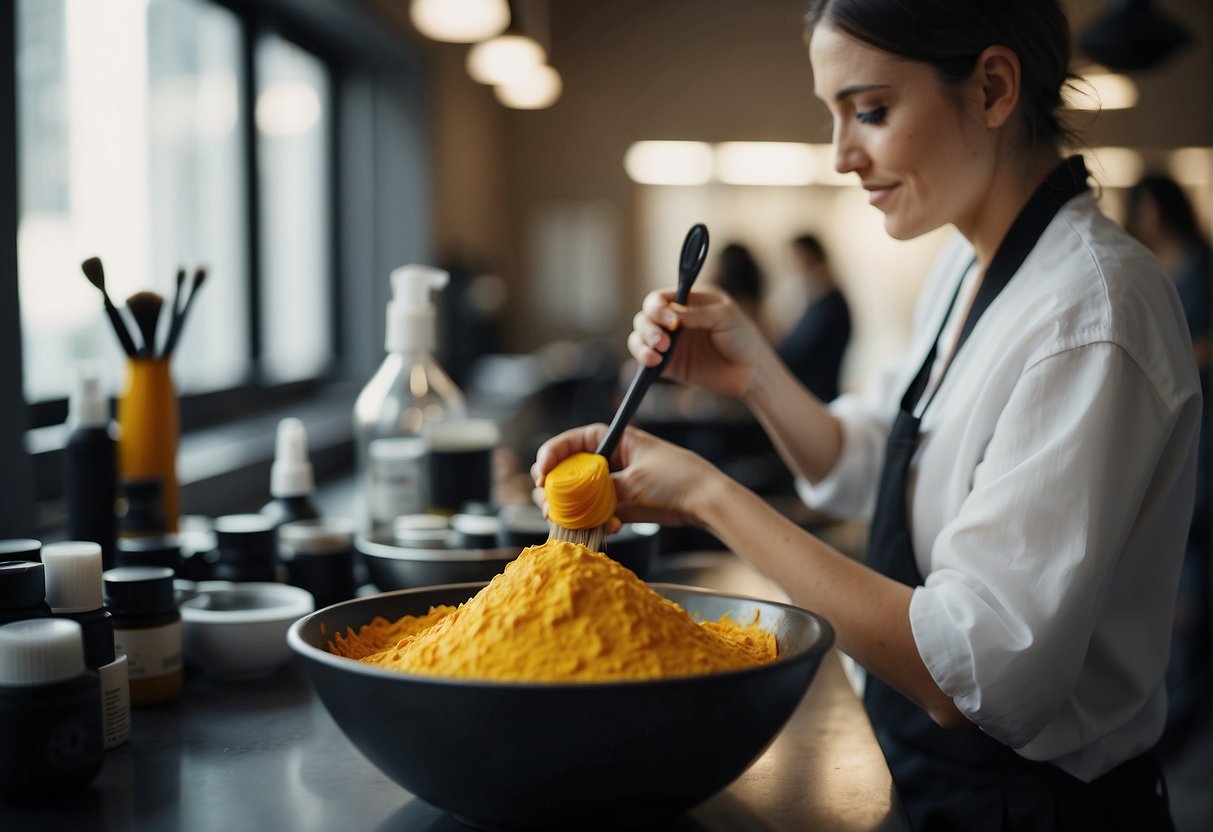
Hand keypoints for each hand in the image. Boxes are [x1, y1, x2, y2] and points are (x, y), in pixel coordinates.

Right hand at [532, 423, 720, 527]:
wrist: (707, 500)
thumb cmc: (676, 479)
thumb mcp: (634, 483)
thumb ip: (599, 491)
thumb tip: (569, 503)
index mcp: (612, 439)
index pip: (570, 442)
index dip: (550, 456)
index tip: (542, 475)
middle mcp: (608, 459)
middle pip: (567, 470)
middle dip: (554, 489)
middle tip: (548, 507)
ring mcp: (612, 482)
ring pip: (578, 494)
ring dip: (570, 509)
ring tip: (566, 522)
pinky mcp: (620, 503)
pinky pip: (595, 511)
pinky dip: (594, 521)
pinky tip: (610, 528)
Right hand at [628, 287, 770, 399]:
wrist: (751, 373)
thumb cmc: (744, 339)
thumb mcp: (726, 317)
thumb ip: (698, 313)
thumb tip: (672, 313)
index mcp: (689, 302)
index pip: (661, 298)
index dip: (658, 307)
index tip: (670, 320)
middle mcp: (676, 320)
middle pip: (646, 315)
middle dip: (649, 326)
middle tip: (663, 341)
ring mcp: (670, 342)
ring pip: (640, 335)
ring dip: (643, 341)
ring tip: (659, 352)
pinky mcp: (668, 364)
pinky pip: (645, 357)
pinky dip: (642, 356)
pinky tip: (653, 361)